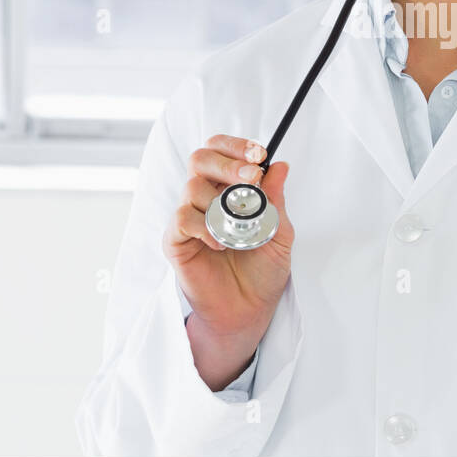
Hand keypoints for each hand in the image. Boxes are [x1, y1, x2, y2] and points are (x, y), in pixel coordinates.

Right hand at [161, 134, 294, 388]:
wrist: (249, 310)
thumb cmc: (263, 271)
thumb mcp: (280, 232)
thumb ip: (276, 200)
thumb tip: (280, 166)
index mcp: (230, 188)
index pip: (221, 151)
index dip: (236, 147)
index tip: (259, 154)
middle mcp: (207, 197)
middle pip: (200, 158)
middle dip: (227, 163)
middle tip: (251, 178)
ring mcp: (190, 218)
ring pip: (192, 187)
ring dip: (221, 203)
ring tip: (240, 229)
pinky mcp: (176, 240)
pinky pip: (182, 219)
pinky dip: (204, 227)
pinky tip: (222, 243)